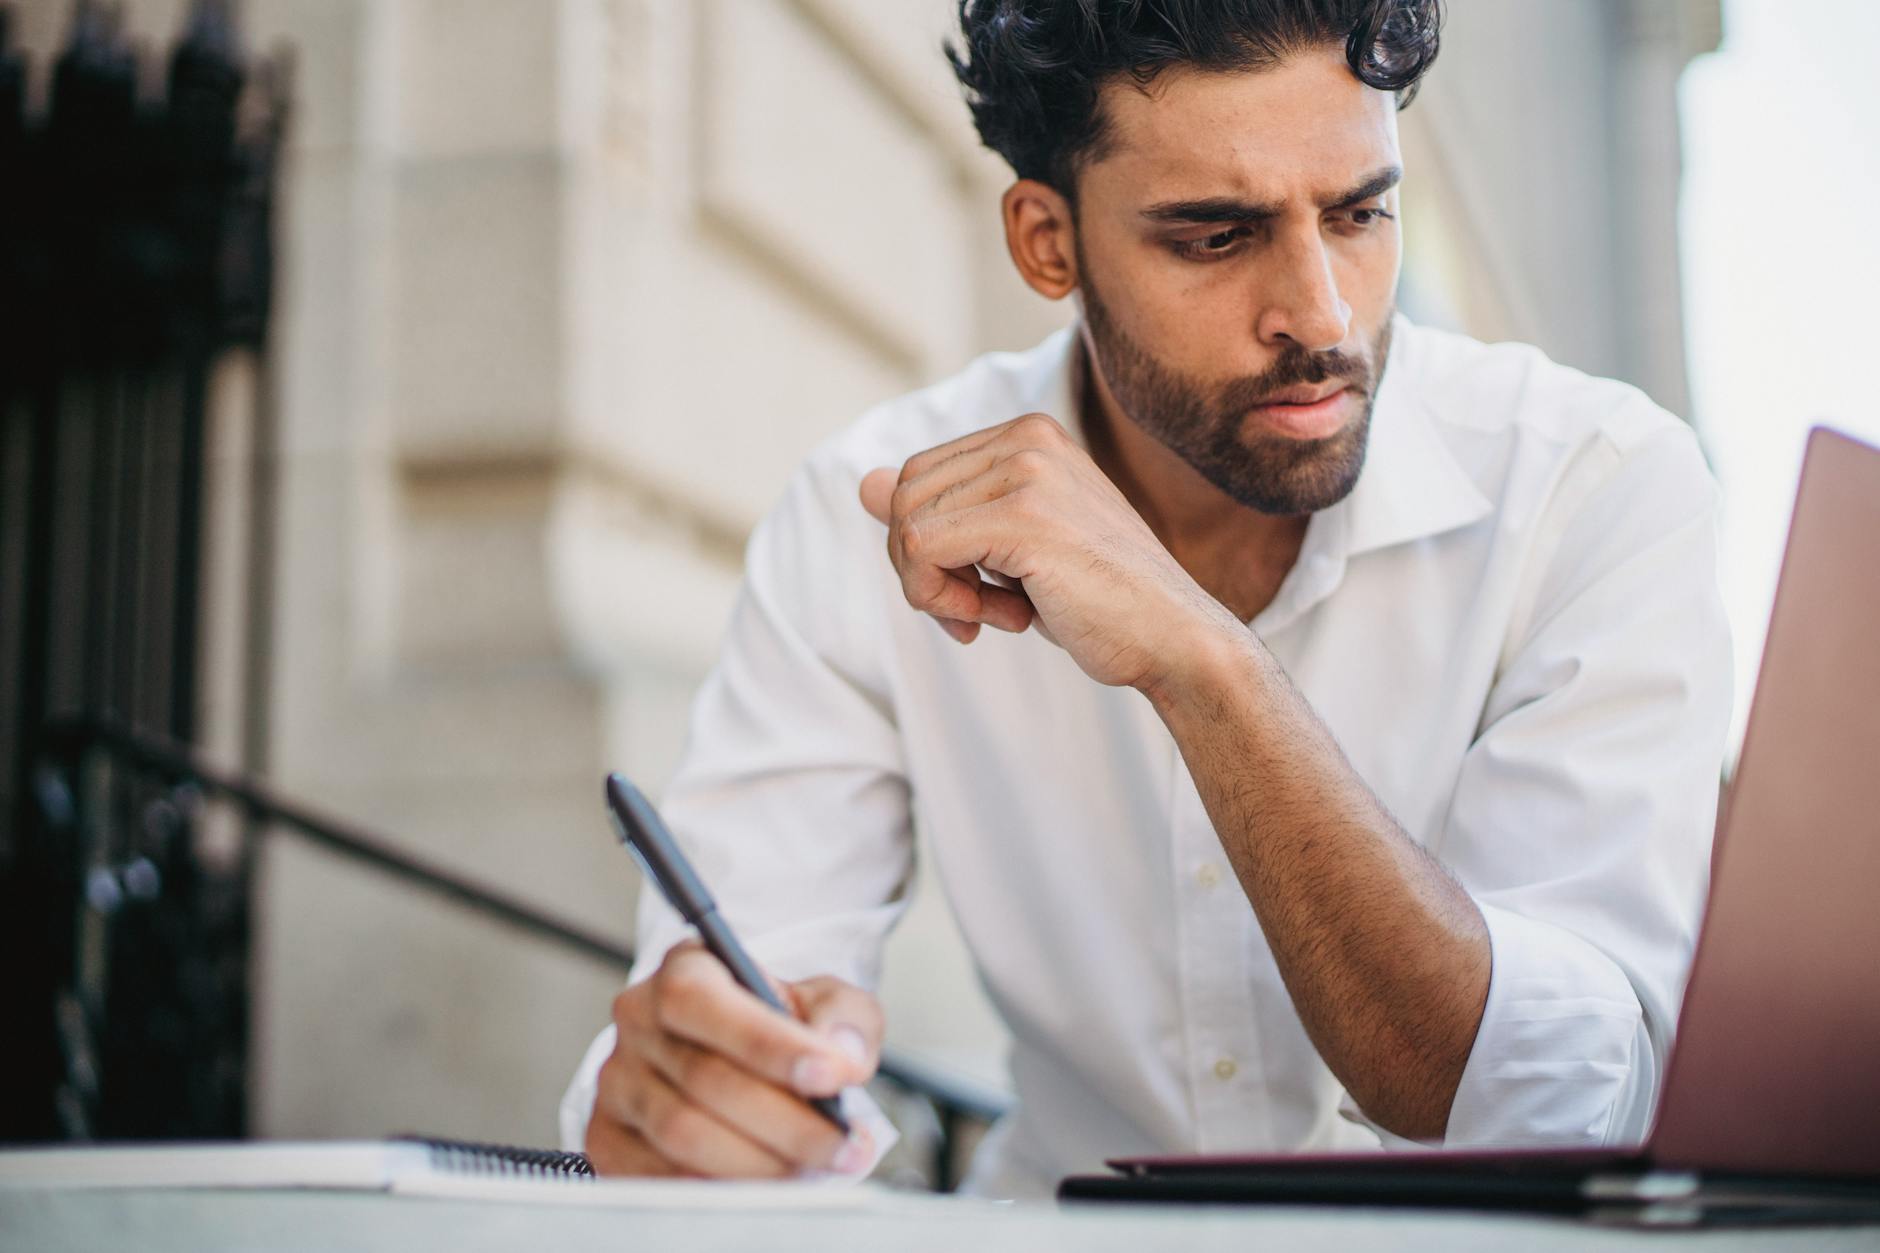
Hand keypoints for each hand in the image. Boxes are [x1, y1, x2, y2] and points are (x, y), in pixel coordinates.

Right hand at [586, 942, 880, 1177]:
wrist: (738, 1057)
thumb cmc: (780, 1025)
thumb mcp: (824, 1002)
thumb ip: (845, 1018)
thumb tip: (843, 1056)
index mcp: (685, 970)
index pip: (703, 1001)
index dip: (768, 1043)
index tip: (831, 1076)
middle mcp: (639, 1020)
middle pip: (703, 1079)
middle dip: (786, 1121)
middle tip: (845, 1144)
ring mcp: (618, 1083)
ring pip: (683, 1133)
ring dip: (762, 1160)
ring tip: (816, 1165)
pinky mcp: (610, 1138)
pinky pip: (662, 1174)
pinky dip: (723, 1185)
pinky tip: (769, 1180)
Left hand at [859, 412, 1236, 691]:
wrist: (1173, 639)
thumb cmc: (1098, 602)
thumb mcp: (1009, 550)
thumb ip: (945, 512)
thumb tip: (862, 482)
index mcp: (1028, 435)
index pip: (918, 477)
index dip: (927, 547)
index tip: (976, 591)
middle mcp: (1026, 438)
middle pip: (903, 496)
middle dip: (921, 568)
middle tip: (975, 612)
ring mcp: (1026, 471)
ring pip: (905, 526)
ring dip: (933, 590)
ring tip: (994, 615)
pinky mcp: (1023, 516)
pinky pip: (919, 552)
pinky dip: (940, 600)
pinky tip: (1000, 620)